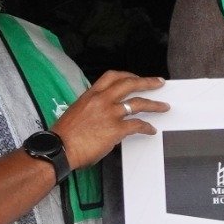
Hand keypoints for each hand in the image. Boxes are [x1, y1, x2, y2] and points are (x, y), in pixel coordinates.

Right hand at [52, 72, 166, 168]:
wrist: (60, 148)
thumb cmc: (65, 135)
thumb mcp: (77, 112)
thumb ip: (94, 109)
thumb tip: (106, 116)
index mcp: (90, 94)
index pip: (111, 76)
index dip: (127, 75)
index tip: (135, 77)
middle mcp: (101, 100)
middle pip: (129, 84)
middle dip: (147, 82)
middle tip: (158, 83)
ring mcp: (110, 113)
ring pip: (138, 103)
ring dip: (154, 104)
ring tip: (163, 106)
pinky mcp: (116, 129)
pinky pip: (137, 125)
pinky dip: (147, 127)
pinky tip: (151, 130)